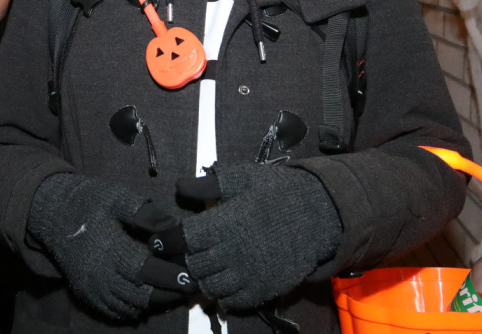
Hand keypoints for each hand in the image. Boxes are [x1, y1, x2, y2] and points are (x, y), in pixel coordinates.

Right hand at [28, 173, 194, 319]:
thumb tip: (176, 227)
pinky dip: (134, 308)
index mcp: (110, 250)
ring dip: (153, 302)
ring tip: (174, 292)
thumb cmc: (88, 201)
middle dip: (168, 294)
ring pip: (131, 307)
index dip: (172, 277)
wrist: (51, 212)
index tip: (192, 277)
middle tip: (190, 287)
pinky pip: (115, 311)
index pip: (148, 272)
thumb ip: (146, 214)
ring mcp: (92, 288)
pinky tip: (148, 297)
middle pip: (142, 296)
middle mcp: (101, 275)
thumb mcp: (117, 198)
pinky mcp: (86, 294)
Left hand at [170, 162, 341, 310]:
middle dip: (186, 259)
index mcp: (227, 222)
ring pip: (209, 287)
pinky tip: (224, 280)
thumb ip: (209, 184)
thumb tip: (178, 186)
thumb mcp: (244, 178)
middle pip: (194, 265)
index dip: (169, 240)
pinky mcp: (262, 289)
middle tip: (187, 253)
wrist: (319, 215)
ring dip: (202, 278)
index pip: (184, 239)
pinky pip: (231, 302)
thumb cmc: (278, 192)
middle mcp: (235, 252)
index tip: (162, 240)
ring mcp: (249, 274)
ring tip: (205, 267)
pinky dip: (222, 294)